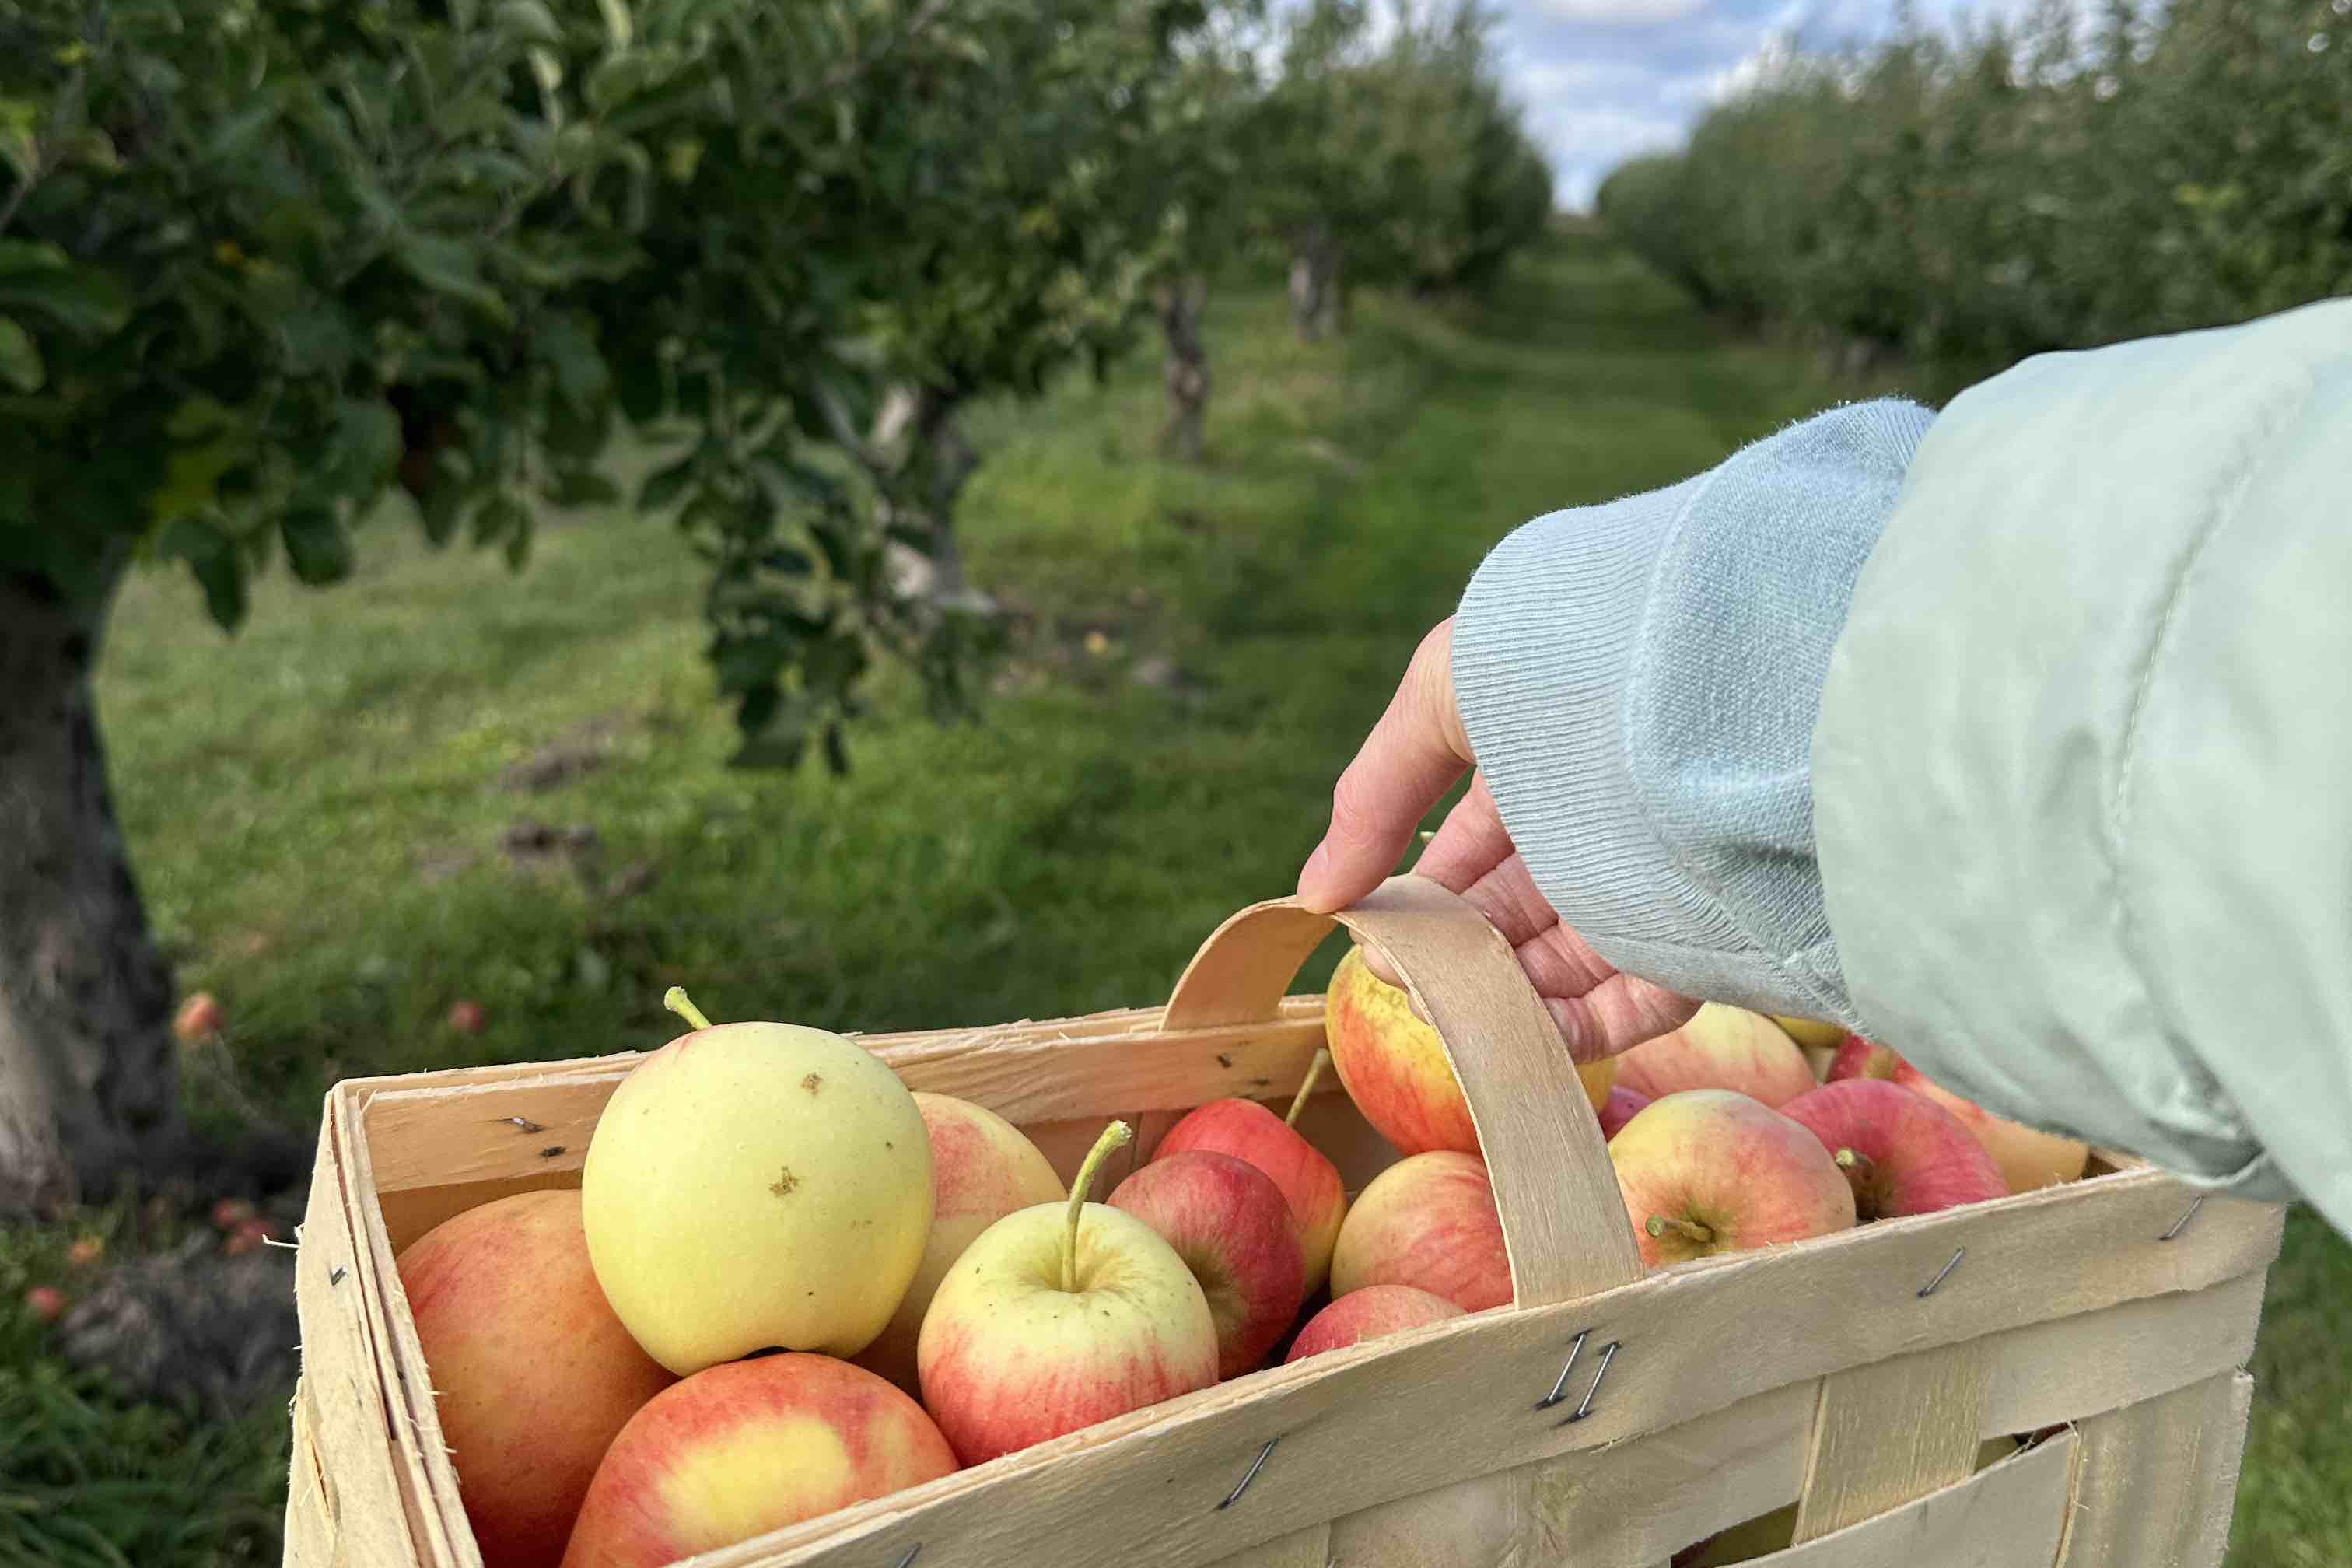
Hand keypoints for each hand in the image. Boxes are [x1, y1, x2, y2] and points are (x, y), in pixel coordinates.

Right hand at [1295, 619, 1697, 1059]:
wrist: (1695, 662)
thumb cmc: (1560, 656)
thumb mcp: (1441, 698)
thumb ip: (1373, 798)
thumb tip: (1315, 896)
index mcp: (1539, 765)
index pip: (1465, 856)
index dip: (1415, 900)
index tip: (1371, 935)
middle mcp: (1593, 828)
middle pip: (1508, 918)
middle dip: (1449, 956)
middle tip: (1406, 980)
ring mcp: (1647, 885)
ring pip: (1563, 968)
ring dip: (1499, 1001)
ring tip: (1447, 1013)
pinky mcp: (1699, 935)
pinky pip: (1635, 1005)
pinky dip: (1572, 1032)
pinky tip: (1515, 1040)